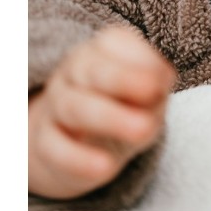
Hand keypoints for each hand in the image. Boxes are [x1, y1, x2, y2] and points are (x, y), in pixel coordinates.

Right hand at [29, 26, 175, 199]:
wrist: (78, 143)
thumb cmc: (126, 106)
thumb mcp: (148, 94)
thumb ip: (156, 85)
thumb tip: (162, 81)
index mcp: (100, 49)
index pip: (113, 43)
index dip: (141, 59)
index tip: (166, 80)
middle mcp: (73, 71)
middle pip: (92, 71)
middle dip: (124, 80)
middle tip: (154, 93)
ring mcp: (56, 105)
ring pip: (73, 107)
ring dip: (110, 118)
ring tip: (142, 130)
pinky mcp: (44, 142)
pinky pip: (55, 148)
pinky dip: (80, 159)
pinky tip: (105, 167)